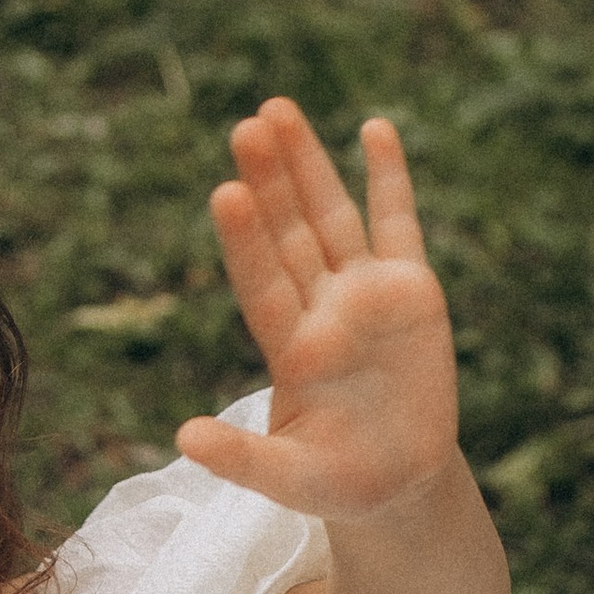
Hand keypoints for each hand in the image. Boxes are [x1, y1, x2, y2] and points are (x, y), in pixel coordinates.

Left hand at [176, 101, 459, 524]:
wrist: (396, 483)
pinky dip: (388, 178)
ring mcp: (363, 294)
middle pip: (289, 233)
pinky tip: (373, 129)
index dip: (245, 240)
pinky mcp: (409, 291)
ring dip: (307, 165)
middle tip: (247, 125)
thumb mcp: (288, 479)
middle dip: (270, 181)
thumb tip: (184, 438)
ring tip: (278, 110)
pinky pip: (397, 224)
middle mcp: (320, 309)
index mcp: (288, 348)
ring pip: (331, 216)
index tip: (226, 192)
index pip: (261, 281)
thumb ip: (241, 459)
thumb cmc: (336, 483)